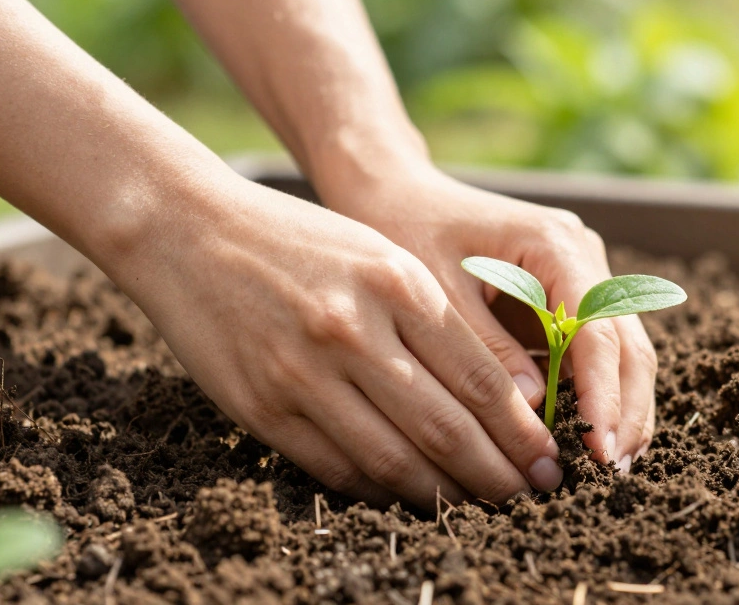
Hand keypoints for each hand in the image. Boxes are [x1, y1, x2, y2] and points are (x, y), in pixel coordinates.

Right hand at [103, 175, 562, 507]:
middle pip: (447, 428)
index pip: (481, 380)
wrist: (189, 231)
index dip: (523, 433)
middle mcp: (355, 331)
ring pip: (395, 460)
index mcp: (397, 285)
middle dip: (501, 475)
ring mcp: (304, 373)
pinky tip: (410, 496)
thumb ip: (438, 322)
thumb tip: (504, 398)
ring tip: (480, 508)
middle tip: (535, 498)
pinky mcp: (263, 407)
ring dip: (446, 495)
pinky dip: (381, 491)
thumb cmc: (299, 242)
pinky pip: (337, 468)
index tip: (549, 460)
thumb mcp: (380, 258)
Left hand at [319, 163, 658, 470]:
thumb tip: (535, 410)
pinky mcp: (566, 299)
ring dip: (619, 409)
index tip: (600, 451)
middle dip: (625, 411)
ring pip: (622, 351)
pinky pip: (594, 354)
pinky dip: (596, 397)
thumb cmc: (407, 229)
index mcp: (555, 244)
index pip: (598, 328)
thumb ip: (485, 347)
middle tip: (614, 474)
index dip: (605, 394)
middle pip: (626, 343)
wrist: (396, 191)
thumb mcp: (437, 289)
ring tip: (610, 469)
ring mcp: (580, 278)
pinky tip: (587, 442)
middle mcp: (581, 257)